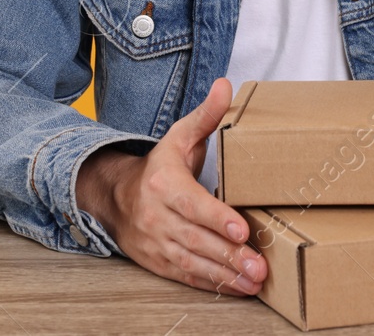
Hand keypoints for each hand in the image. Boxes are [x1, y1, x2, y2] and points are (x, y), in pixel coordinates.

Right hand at [75, 77, 266, 295]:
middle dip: (228, 254)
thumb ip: (207, 115)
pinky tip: (237, 288)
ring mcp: (155, 241)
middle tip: (259, 266)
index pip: (192, 204)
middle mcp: (156, 215)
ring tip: (254, 280)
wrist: (115, 196)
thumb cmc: (160, 166)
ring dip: (224, 274)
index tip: (241, 230)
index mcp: (164, 183)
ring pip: (192, 261)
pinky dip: (211, 284)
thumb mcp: (180, 137)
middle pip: (195, 238)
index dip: (217, 218)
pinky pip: (185, 275)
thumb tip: (226, 85)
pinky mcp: (157, 261)